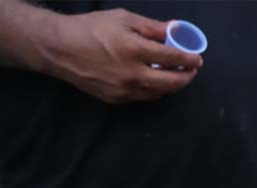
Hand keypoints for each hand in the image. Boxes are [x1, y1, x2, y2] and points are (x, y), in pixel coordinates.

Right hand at [47, 9, 202, 103]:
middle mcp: (131, 74)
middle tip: (192, 71)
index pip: (172, 59)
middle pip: (170, 83)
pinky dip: (154, 90)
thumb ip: (152, 28)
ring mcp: (124, 90)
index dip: (189, 59)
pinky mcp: (116, 99)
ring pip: (158, 93)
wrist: (59, 48)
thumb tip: (176, 29)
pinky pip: (143, 97)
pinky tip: (156, 81)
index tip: (197, 59)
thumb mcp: (123, 19)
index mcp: (134, 50)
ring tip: (177, 76)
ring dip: (172, 86)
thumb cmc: (91, 28)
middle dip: (186, 78)